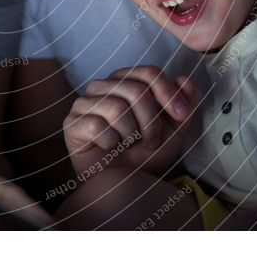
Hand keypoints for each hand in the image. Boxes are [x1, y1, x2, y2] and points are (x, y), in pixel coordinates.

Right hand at [63, 66, 200, 176]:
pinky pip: (96, 126)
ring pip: (116, 108)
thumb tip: (183, 78)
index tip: (180, 116)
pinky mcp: (71, 123)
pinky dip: (109, 143)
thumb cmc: (145, 154)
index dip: (168, 94)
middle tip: (149, 142)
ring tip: (127, 144)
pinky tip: (107, 148)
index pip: (149, 73)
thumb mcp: (174, 130)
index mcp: (125, 80)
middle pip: (136, 91)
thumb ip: (185, 103)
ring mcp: (83, 103)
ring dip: (130, 134)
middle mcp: (102, 86)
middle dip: (151, 123)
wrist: (123, 184)